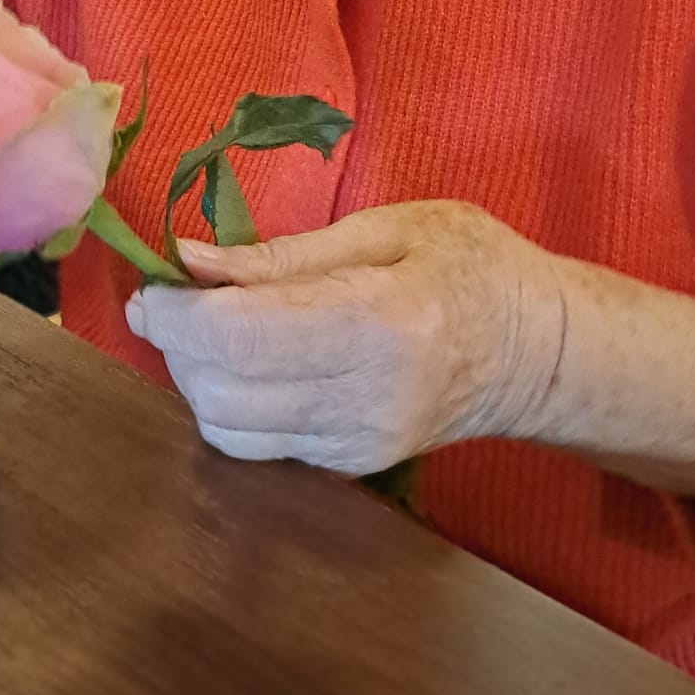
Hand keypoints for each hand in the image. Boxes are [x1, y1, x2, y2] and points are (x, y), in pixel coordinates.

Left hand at [125, 200, 564, 475]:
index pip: (241, 336)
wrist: (541, 352)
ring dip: (196, 377)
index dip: (175, 314)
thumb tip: (189, 262)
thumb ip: (284, 254)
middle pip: (221, 392)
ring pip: (226, 430)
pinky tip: (248, 362)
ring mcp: (359, 446)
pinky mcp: (352, 467)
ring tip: (212, 327)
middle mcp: (366, 399)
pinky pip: (257, 445)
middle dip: (177, 343)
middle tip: (177, 296)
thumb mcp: (390, 227)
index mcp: (381, 323)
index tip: (152, 283)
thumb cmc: (473, 265)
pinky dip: (229, 403)